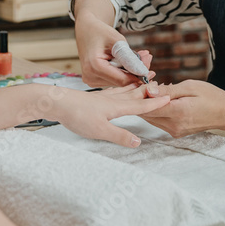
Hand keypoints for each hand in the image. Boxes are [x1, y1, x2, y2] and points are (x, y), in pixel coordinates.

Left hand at [51, 84, 169, 147]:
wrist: (55, 102)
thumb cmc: (77, 116)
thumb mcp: (100, 130)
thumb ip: (119, 136)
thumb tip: (138, 142)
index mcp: (116, 107)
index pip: (140, 106)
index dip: (155, 104)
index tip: (169, 99)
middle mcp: (111, 100)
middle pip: (134, 95)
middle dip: (148, 91)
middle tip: (161, 83)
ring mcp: (101, 97)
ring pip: (123, 91)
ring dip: (135, 88)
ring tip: (143, 83)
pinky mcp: (93, 98)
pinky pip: (113, 92)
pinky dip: (120, 89)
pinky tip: (117, 90)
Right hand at [74, 14, 154, 86]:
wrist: (86, 29)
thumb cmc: (100, 32)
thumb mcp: (117, 41)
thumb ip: (129, 57)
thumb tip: (143, 72)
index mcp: (94, 67)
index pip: (122, 79)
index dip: (138, 76)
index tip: (151, 71)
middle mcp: (90, 77)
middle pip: (121, 81)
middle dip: (136, 71)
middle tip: (148, 58)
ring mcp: (91, 80)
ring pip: (119, 81)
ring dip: (131, 70)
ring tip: (141, 55)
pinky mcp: (94, 80)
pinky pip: (114, 79)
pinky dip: (124, 70)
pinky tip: (130, 60)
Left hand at [140, 80, 224, 137]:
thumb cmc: (212, 97)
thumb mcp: (190, 87)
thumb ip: (168, 90)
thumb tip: (148, 90)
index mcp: (178, 112)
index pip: (148, 106)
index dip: (141, 94)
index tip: (141, 82)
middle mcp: (174, 125)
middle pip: (146, 113)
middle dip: (142, 99)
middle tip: (145, 84)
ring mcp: (175, 131)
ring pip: (151, 118)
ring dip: (149, 105)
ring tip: (154, 90)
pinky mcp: (176, 132)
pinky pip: (159, 121)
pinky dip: (157, 110)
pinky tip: (163, 100)